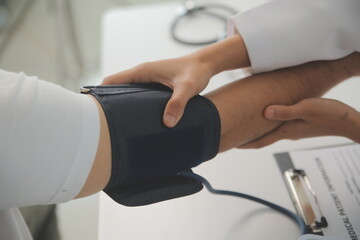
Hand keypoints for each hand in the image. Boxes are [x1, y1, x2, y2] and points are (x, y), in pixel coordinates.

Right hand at [102, 56, 212, 126]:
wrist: (205, 64)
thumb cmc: (195, 72)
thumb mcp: (187, 88)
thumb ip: (177, 104)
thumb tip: (167, 123)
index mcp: (143, 71)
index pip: (112, 81)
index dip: (100, 94)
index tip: (93, 111)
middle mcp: (142, 74)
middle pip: (117, 89)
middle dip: (110, 104)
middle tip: (106, 124)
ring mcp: (148, 80)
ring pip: (127, 93)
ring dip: (123, 105)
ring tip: (119, 125)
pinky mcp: (155, 86)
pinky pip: (138, 96)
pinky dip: (134, 106)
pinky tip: (138, 120)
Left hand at [240, 98, 359, 147]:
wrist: (348, 121)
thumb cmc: (329, 114)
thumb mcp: (306, 109)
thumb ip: (285, 111)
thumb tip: (264, 112)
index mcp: (286, 131)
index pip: (260, 141)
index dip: (244, 144)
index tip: (230, 145)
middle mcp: (287, 132)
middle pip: (262, 138)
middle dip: (246, 138)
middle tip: (231, 135)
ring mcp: (293, 129)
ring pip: (269, 132)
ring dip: (256, 131)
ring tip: (243, 126)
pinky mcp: (299, 124)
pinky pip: (278, 125)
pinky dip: (267, 124)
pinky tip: (266, 116)